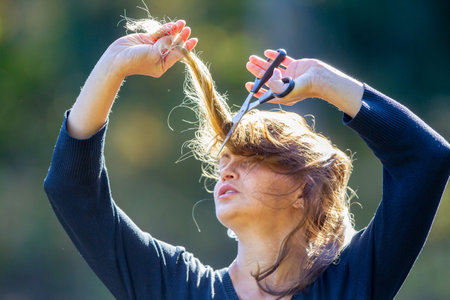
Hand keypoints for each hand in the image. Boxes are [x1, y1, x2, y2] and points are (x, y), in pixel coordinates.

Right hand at [104, 20, 197, 77]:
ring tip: (181, 23)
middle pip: (174, 46)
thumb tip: (172, 36)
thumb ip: (164, 45)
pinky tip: (172, 25)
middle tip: (188, 30)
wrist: (117, 59)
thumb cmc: (135, 60)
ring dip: (174, 31)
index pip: (178, 55)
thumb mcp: (153, 54)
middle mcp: (159, 57)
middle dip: (181, 37)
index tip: (194, 40)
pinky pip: (159, 34)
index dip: (186, 47)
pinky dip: (165, 29)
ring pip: (167, 38)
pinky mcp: (147, 40)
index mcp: (163, 65)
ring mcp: (153, 48)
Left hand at [245, 50, 362, 116]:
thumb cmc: (303, 88)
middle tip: (248, 65)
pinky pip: (282, 60)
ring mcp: (290, 75)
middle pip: (267, 78)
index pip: (266, 93)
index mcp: (281, 95)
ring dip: (262, 63)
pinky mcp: (295, 66)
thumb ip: (274, 84)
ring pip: (272, 68)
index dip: (256, 90)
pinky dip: (274, 56)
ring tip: (252, 58)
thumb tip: (271, 73)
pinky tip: (267, 53)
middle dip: (257, 72)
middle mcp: (284, 85)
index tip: (248, 85)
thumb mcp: (285, 90)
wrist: (320, 79)